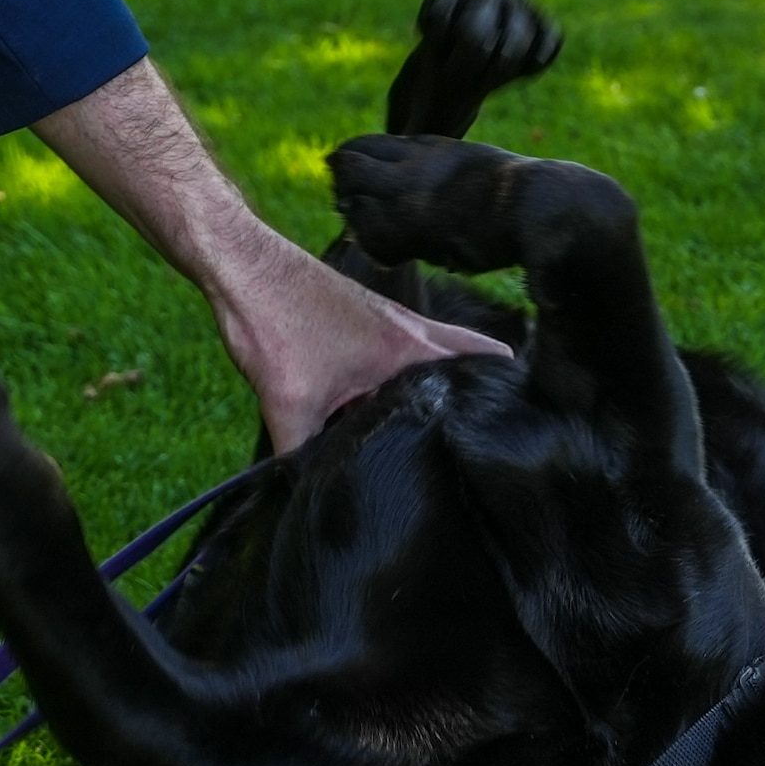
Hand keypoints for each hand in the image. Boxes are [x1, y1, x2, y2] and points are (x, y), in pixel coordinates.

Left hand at [212, 247, 507, 452]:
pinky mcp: (364, 323)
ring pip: (439, 355)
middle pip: (475, 358)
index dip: (510, 399)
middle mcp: (412, 330)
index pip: (486, 368)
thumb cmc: (271, 319)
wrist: (238, 263)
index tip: (526, 434)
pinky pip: (404, 355)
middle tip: (497, 434)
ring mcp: (389, 323)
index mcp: (412, 347)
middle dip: (489, 391)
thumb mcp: (287, 402)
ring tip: (451, 431)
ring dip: (448, 383)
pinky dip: (410, 377)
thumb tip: (307, 502)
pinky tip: (388, 410)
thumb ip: (302, 456)